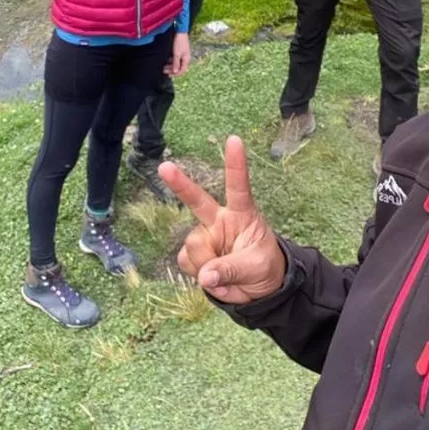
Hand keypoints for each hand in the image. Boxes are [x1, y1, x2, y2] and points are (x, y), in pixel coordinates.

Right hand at [160, 136, 286, 303]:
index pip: (238, 186)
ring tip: (225, 276)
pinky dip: (197, 272)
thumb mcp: (257, 267)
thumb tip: (205, 275)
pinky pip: (185, 261)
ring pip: (193, 244)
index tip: (234, 140)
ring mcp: (204, 236)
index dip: (236, 164)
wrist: (257, 289)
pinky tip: (212, 278)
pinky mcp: (193, 254)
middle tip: (165, 167)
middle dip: (180, 183)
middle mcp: (219, 221)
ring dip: (206, 263)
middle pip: (197, 199)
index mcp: (242, 214)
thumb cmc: (264, 267)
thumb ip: (231, 270)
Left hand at [165, 32, 190, 77]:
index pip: (182, 70)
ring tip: (164, 67)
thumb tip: (175, 71)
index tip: (169, 75)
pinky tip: (166, 61)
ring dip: (170, 66)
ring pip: (177, 64)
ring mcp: (182, 55)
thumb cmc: (179, 42)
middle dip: (172, 70)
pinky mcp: (180, 52)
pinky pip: (175, 60)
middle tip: (164, 71)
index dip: (176, 74)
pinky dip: (171, 62)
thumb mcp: (177, 54)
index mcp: (186, 59)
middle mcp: (185, 58)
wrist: (180, 32)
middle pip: (179, 68)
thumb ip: (176, 63)